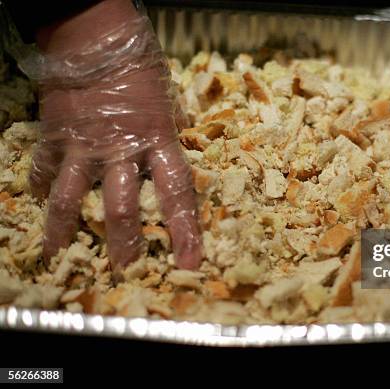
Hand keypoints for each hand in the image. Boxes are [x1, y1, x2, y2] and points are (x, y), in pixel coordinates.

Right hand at [25, 0, 201, 269]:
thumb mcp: (168, 105)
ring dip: (65, 231)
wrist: (96, 37)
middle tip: (127, 272)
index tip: (189, 262)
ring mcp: (83, 146)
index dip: (184, 231)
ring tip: (60, 257)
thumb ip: (169, 140)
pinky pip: (43, 171)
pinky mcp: (54, 138)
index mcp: (158, 141)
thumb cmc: (140, 70)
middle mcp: (121, 150)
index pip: (176, 194)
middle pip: (123, 208)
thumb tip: (174, 165)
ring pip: (70, 199)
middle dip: (126, 244)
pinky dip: (40, 189)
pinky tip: (39, 205)